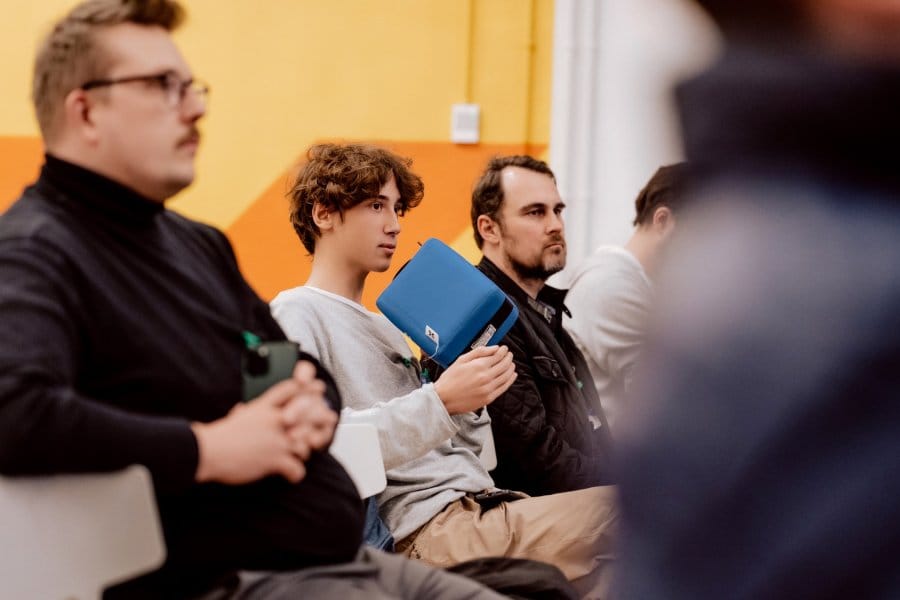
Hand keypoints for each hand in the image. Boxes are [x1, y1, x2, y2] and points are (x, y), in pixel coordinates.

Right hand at [192, 361, 335, 484]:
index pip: (290, 389)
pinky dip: (295, 473)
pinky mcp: (275, 459)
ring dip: (304, 450)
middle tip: (325, 422)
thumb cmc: (218, 436)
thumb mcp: (234, 417)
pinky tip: (290, 475)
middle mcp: (274, 420)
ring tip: (297, 455)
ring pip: (307, 442)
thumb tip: (242, 410)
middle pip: (308, 413)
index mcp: (263, 407)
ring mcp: (277, 439)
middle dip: (318, 419)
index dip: (307, 388)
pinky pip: (297, 467)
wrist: (208, 452)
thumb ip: (245, 413)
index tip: (317, 388)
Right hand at [433, 345, 516, 413]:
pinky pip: (504, 387)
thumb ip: (479, 352)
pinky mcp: (489, 398)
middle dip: (509, 358)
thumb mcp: (461, 360)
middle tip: (509, 354)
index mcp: (479, 366)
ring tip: (511, 364)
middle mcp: (486, 377)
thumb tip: (494, 348)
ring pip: (506, 376)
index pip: (498, 356)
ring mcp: (488, 388)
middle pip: (504, 365)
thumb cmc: (450, 379)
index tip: (504, 348)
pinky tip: (512, 375)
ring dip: (511, 368)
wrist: (444, 398)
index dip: (504, 351)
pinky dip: (510, 380)